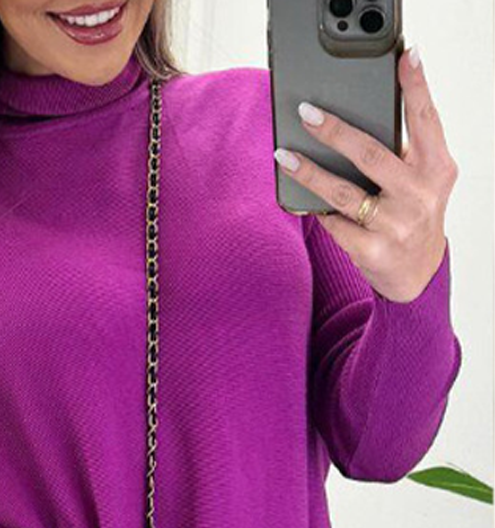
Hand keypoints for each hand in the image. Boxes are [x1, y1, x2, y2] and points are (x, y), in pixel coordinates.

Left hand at [273, 44, 458, 302]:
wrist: (417, 275)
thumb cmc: (412, 214)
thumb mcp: (422, 181)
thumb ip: (403, 153)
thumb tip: (351, 121)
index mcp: (437, 168)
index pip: (426, 119)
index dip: (417, 86)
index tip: (405, 58)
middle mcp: (420, 195)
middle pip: (370, 154)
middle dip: (334, 131)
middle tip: (307, 113)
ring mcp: (397, 225)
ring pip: (343, 193)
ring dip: (309, 172)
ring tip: (284, 156)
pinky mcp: (375, 251)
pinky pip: (336, 225)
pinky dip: (319, 211)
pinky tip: (304, 201)